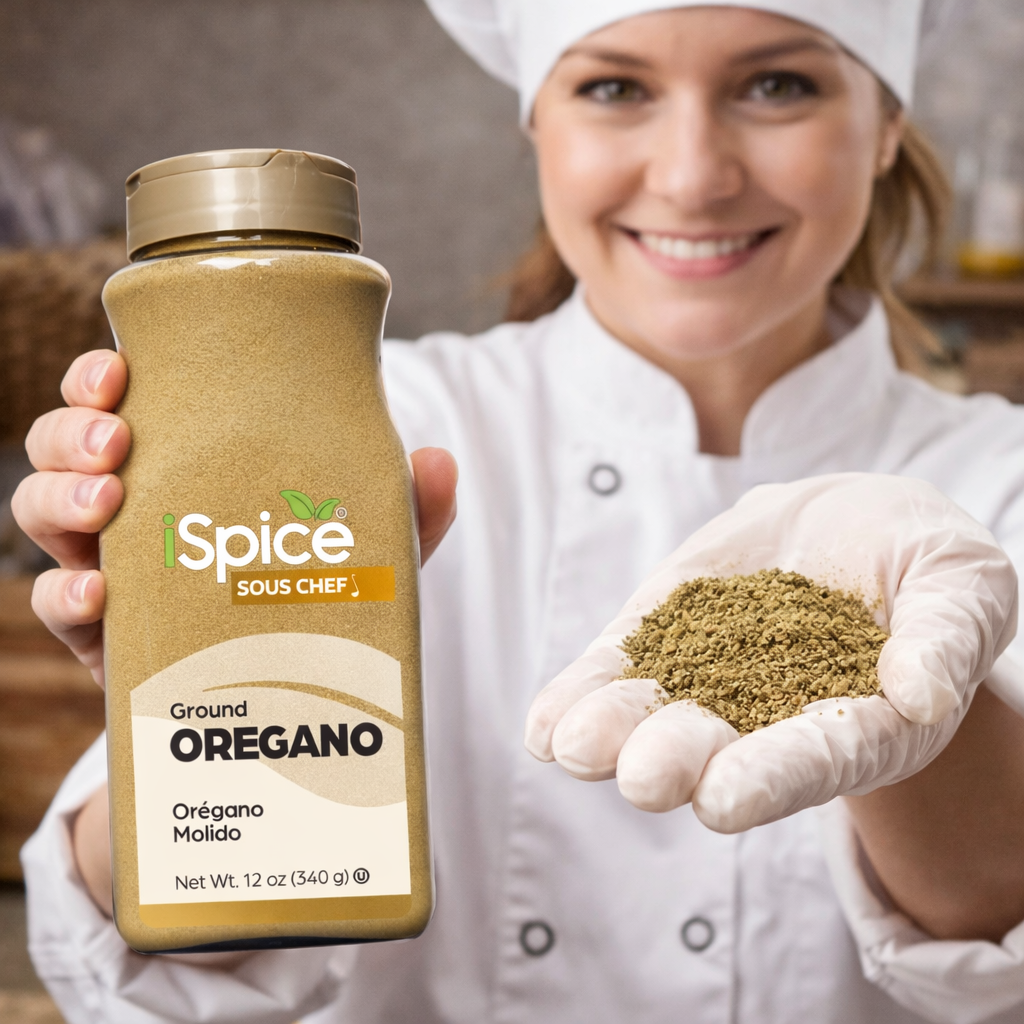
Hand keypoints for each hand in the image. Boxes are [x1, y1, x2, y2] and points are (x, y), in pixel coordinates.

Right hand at [12, 349, 458, 687]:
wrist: (284, 698)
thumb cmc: (317, 597)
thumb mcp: (367, 550)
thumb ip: (405, 509)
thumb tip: (439, 461)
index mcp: (184, 467)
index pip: (120, 402)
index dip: (97, 378)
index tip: (118, 370)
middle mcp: (134, 508)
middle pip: (61, 447)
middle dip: (71, 431)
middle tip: (115, 441)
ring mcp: (111, 568)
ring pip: (40, 511)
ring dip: (57, 498)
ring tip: (107, 502)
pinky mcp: (103, 634)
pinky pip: (52, 603)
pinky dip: (62, 591)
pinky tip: (99, 589)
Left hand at [524, 474, 1017, 832]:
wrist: (848, 526)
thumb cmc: (922, 563)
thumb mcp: (959, 586)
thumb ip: (944, 637)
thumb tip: (919, 693)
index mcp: (857, 724)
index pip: (813, 758)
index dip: (769, 778)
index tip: (723, 801)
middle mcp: (771, 717)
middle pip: (721, 748)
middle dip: (677, 760)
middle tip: (641, 778)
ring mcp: (709, 677)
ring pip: (655, 713)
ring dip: (611, 731)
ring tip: (571, 745)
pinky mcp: (665, 636)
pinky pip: (620, 667)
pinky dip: (582, 694)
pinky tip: (545, 724)